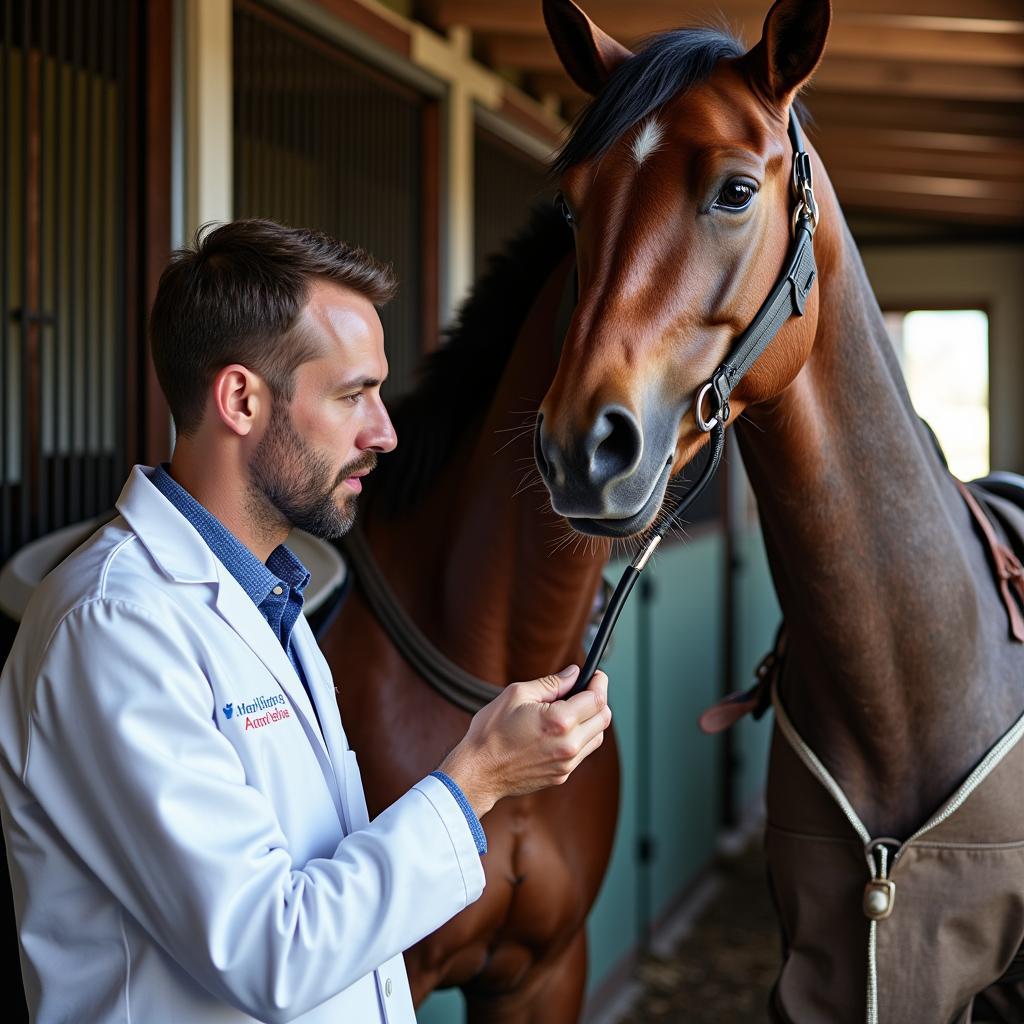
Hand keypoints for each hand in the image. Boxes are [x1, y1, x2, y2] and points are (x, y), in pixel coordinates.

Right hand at [437, 665, 611, 817]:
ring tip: (572, 709)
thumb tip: (574, 674)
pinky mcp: (561, 775)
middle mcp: (569, 745)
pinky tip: (561, 729)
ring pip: (597, 736)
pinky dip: (580, 737)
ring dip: (592, 720)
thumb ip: (551, 683)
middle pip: (603, 718)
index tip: (596, 674)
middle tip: (585, 688)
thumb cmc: (492, 731)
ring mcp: (567, 763)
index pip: (597, 699)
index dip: (599, 682)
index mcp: (559, 721)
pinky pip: (582, 752)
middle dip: (599, 699)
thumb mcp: (517, 694)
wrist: (479, 771)